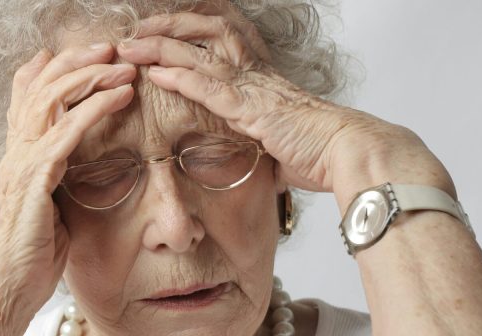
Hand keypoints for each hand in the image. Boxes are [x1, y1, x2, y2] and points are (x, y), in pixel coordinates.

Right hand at [0, 43, 135, 335]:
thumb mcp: (49, 209)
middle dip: (76, 60)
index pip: (27, 96)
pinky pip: (65, 132)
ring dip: (90, 76)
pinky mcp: (34, 180)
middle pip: (39, 86)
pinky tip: (118, 96)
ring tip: (122, 65)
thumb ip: (59, 181)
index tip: (86, 53)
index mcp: (18, 156)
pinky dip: (94, 108)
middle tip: (110, 47)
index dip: (50, 68)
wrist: (4, 289)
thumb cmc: (28, 257)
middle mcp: (16, 152)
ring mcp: (22, 163)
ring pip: (52, 99)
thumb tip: (82, 170)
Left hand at [115, 11, 454, 211]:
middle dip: (170, 26)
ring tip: (132, 47)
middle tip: (139, 29)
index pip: (224, 39)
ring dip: (161, 48)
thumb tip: (266, 163)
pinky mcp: (253, 109)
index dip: (192, 30)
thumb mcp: (283, 143)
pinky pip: (211, 86)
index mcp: (262, 79)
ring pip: (201, 54)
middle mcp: (256, 74)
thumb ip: (265, 144)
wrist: (349, 153)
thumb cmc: (321, 152)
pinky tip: (156, 73)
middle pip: (209, 32)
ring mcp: (254, 88)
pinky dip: (180, 78)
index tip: (163, 30)